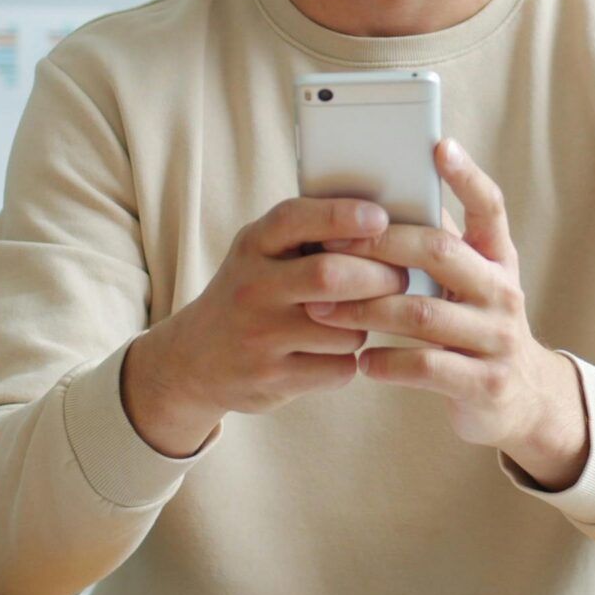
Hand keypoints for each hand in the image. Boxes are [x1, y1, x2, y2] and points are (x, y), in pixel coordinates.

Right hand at [122, 196, 408, 456]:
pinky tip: (336, 351)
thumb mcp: (261, 252)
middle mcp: (252, 288)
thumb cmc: (250, 292)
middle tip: (400, 276)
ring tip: (357, 318)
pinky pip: (340, 367)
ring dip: (366, 323)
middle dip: (379, 275)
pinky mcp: (273, 379)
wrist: (194, 359)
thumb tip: (383, 220)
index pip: (295, 219)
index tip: (380, 219)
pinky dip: (350, 359)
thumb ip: (307, 234)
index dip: (341, 216)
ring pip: (345, 328)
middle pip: (331, 275)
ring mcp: (260, 337)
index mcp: (253, 245)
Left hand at [306, 139, 590, 489]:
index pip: (490, 207)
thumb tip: (380, 201)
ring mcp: (497, 339)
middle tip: (329, 245)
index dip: (467, 175)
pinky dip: (387, 363)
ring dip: (365, 309)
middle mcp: (503, 292)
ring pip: (421, 314)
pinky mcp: (485, 383)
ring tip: (323, 309)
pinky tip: (361, 361)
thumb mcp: (470, 283)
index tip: (439, 144)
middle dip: (380, 246)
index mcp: (498, 259)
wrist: (522, 400)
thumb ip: (438, 248)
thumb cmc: (476, 327)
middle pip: (440, 253)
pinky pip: (426, 367)